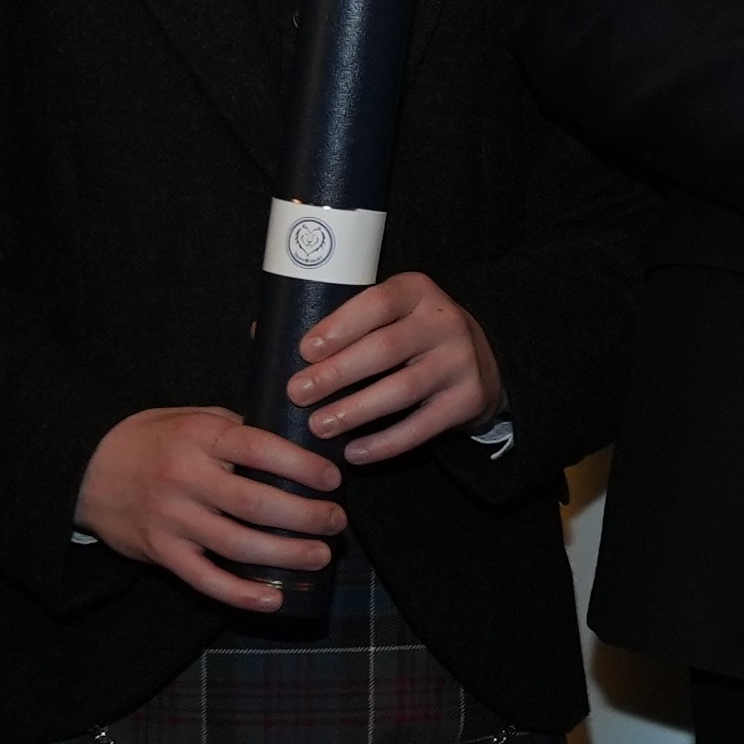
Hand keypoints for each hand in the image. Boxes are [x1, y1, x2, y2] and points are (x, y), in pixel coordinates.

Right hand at [76, 405, 352, 615]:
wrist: (85, 469)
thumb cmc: (151, 440)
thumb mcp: (191, 418)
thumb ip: (236, 429)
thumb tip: (294, 440)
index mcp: (198, 438)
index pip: (258, 449)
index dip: (301, 465)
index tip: (333, 478)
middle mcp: (186, 480)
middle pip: (256, 503)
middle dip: (305, 515)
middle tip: (336, 521)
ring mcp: (172, 520)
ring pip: (238, 545)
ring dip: (286, 555)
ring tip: (321, 556)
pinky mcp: (161, 553)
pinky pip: (205, 580)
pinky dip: (241, 594)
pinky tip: (274, 598)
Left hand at [282, 271, 507, 463]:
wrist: (480, 363)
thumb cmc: (410, 337)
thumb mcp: (387, 315)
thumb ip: (336, 322)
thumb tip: (262, 334)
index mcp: (416, 291)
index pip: (377, 303)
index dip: (339, 326)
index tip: (304, 350)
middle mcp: (444, 322)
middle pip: (386, 349)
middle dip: (337, 373)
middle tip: (297, 393)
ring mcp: (461, 361)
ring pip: (402, 390)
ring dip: (355, 410)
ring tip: (319, 426)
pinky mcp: (468, 399)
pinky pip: (422, 426)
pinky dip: (386, 443)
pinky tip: (355, 452)